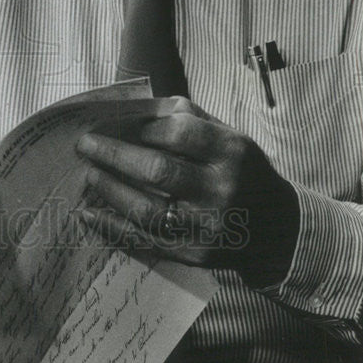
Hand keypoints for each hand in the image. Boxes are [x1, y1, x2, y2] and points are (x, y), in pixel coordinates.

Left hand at [76, 98, 299, 285]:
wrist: (277, 228)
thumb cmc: (242, 171)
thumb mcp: (230, 136)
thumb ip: (189, 118)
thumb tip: (137, 108)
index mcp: (232, 152)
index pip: (181, 133)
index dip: (146, 127)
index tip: (122, 125)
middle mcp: (222, 189)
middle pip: (159, 171)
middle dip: (114, 155)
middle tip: (85, 145)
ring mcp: (208, 226)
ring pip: (148, 210)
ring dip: (110, 190)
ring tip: (88, 174)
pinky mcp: (195, 254)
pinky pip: (146, 242)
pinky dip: (113, 228)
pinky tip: (89, 214)